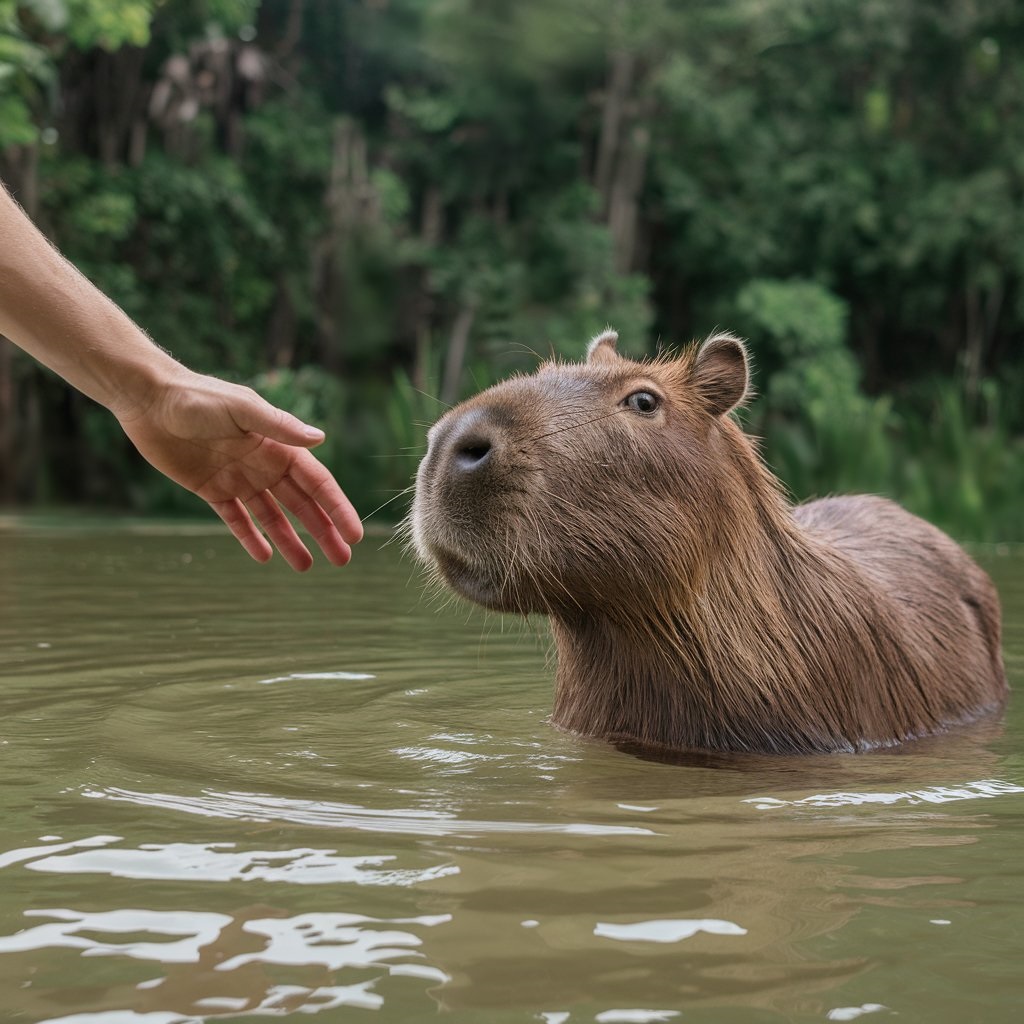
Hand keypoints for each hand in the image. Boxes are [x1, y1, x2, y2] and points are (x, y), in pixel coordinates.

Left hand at [117, 367, 362, 569]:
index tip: (354, 535)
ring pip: (272, 517)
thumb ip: (280, 426)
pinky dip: (250, 537)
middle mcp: (264, 465)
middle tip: (342, 560)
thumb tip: (321, 439)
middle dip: (324, 531)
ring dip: (291, 540)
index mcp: (278, 446)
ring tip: (306, 567)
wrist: (149, 399)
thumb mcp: (242, 409)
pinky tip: (264, 557)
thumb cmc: (198, 397)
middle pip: (301, 505)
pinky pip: (236, 519)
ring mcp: (239, 479)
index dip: (337, 509)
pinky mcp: (211, 489)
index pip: (317, 484)